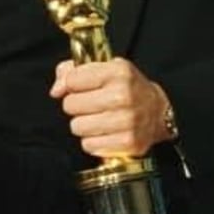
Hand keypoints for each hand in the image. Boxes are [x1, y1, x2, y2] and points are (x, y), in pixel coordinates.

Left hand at [49, 57, 172, 157]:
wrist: (157, 111)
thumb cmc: (126, 88)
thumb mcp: (104, 68)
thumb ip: (72, 71)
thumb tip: (56, 90)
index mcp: (117, 72)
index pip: (72, 80)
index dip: (72, 85)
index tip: (81, 87)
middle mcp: (123, 95)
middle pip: (70, 105)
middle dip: (76, 105)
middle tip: (91, 105)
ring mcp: (127, 121)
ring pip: (77, 126)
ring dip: (83, 124)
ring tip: (98, 119)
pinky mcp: (128, 143)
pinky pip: (89, 145)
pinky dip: (93, 141)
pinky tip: (104, 132)